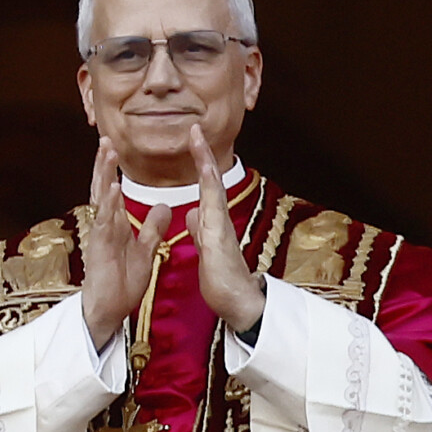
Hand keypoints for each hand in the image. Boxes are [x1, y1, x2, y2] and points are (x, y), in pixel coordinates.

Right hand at [80, 139, 165, 347]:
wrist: (109, 310)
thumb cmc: (122, 282)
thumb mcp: (145, 249)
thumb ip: (152, 228)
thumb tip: (163, 206)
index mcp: (115, 224)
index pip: (114, 190)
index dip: (113, 170)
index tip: (115, 147)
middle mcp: (106, 225)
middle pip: (103, 188)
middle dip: (104, 164)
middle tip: (105, 139)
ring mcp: (101, 235)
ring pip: (101, 199)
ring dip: (103, 175)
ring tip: (106, 152)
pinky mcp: (101, 248)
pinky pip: (105, 222)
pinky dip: (108, 204)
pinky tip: (111, 188)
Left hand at [190, 133, 263, 332]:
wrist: (238, 303)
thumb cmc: (222, 279)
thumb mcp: (205, 249)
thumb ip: (200, 230)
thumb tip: (193, 214)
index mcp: (212, 221)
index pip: (205, 185)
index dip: (199, 162)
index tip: (192, 139)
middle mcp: (218, 219)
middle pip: (211, 179)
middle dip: (203, 153)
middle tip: (195, 128)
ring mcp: (220, 227)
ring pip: (213, 188)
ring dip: (206, 163)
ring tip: (198, 139)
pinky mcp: (218, 239)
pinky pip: (212, 209)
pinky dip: (207, 191)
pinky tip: (204, 174)